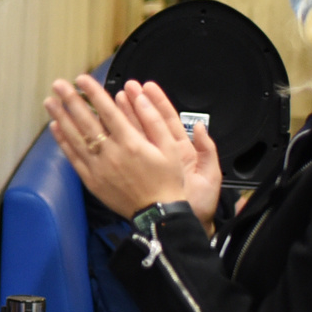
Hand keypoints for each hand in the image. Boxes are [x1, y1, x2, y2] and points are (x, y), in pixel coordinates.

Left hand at [45, 75, 188, 219]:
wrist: (158, 214)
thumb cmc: (167, 179)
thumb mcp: (171, 148)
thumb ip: (154, 120)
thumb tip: (139, 96)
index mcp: (131, 143)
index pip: (107, 111)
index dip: (93, 92)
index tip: (81, 78)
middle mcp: (111, 153)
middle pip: (86, 121)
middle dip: (71, 100)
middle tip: (58, 84)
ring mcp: (98, 168)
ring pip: (75, 138)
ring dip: (61, 118)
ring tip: (50, 101)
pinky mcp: (91, 180)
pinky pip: (73, 158)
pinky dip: (63, 142)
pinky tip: (55, 127)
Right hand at [125, 80, 222, 231]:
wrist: (182, 224)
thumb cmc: (198, 203)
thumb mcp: (210, 176)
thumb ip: (207, 150)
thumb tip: (200, 126)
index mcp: (180, 151)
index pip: (166, 121)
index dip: (157, 103)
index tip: (146, 86)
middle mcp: (161, 154)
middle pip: (146, 124)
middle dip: (134, 104)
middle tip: (124, 86)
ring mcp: (146, 161)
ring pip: (132, 135)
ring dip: (122, 117)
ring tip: (111, 98)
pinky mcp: (135, 172)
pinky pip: (123, 152)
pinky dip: (113, 139)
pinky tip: (101, 126)